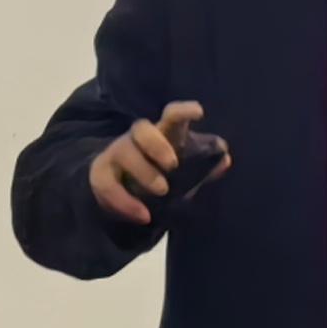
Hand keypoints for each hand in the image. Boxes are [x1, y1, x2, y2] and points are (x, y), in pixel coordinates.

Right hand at [88, 100, 218, 227]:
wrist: (120, 196)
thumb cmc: (157, 177)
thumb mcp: (183, 175)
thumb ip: (204, 169)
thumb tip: (225, 159)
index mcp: (161, 136)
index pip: (170, 117)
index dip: (182, 111)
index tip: (198, 112)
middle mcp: (136, 140)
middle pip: (141, 128)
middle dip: (156, 144)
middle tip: (173, 164)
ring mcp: (116, 155)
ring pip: (124, 152)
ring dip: (144, 172)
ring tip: (162, 191)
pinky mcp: (101, 176)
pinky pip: (108, 184)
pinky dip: (126, 202)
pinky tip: (144, 216)